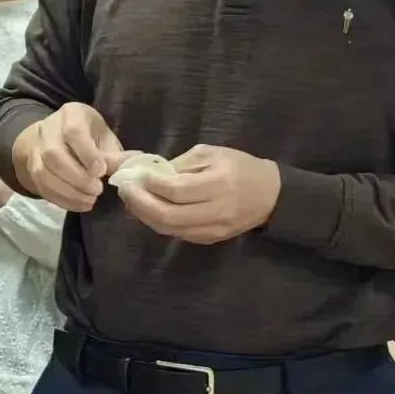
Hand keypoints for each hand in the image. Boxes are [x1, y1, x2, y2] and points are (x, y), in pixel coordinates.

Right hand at [13, 103, 123, 212]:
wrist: (59, 137)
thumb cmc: (90, 136)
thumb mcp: (105, 137)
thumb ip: (113, 155)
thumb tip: (125, 171)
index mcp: (71, 114)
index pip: (73, 132)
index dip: (87, 154)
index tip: (101, 172)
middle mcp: (48, 129)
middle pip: (53, 154)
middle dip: (77, 177)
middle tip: (97, 190)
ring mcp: (36, 149)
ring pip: (43, 172)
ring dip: (68, 191)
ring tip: (90, 200)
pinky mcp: (32, 169)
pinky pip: (41, 186)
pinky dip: (61, 199)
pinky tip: (79, 204)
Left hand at [119, 145, 280, 245]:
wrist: (270, 195)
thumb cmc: (240, 166)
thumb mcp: (211, 154)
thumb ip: (180, 165)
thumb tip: (148, 174)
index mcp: (219, 184)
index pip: (176, 190)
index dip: (150, 185)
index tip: (134, 175)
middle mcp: (216, 210)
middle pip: (168, 215)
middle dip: (140, 204)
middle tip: (125, 190)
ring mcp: (214, 230)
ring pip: (170, 229)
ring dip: (145, 216)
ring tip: (131, 201)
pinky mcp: (210, 240)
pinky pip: (178, 234)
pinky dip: (158, 223)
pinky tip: (148, 211)